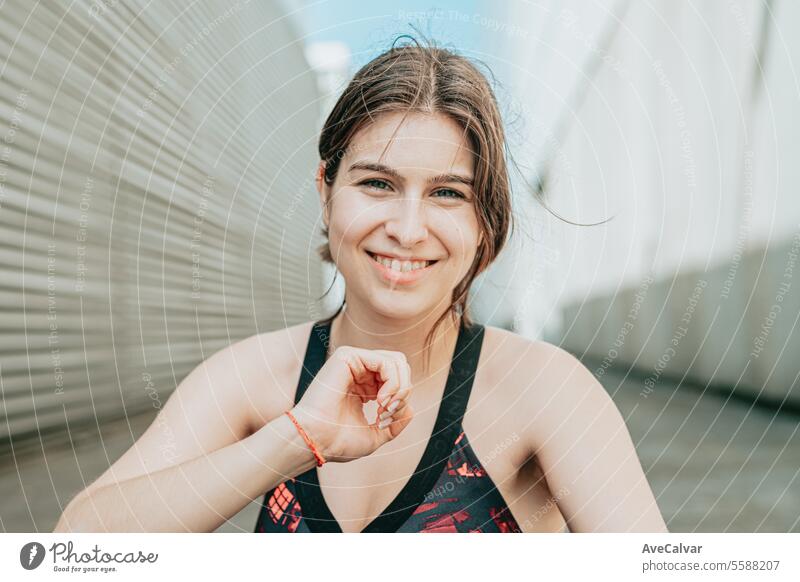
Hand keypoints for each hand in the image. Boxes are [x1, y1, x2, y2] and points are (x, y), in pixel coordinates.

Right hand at [290, 346, 413, 462]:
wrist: (316, 441)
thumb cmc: (338, 442)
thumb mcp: (376, 434)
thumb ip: (395, 423)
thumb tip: (411, 410)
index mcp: (364, 386)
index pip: (398, 378)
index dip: (402, 399)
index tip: (386, 420)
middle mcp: (359, 370)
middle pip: (400, 366)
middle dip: (404, 391)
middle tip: (389, 412)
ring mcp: (353, 361)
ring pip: (396, 362)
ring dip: (399, 388)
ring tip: (385, 408)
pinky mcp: (348, 356)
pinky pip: (386, 362)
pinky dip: (392, 382)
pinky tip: (379, 400)